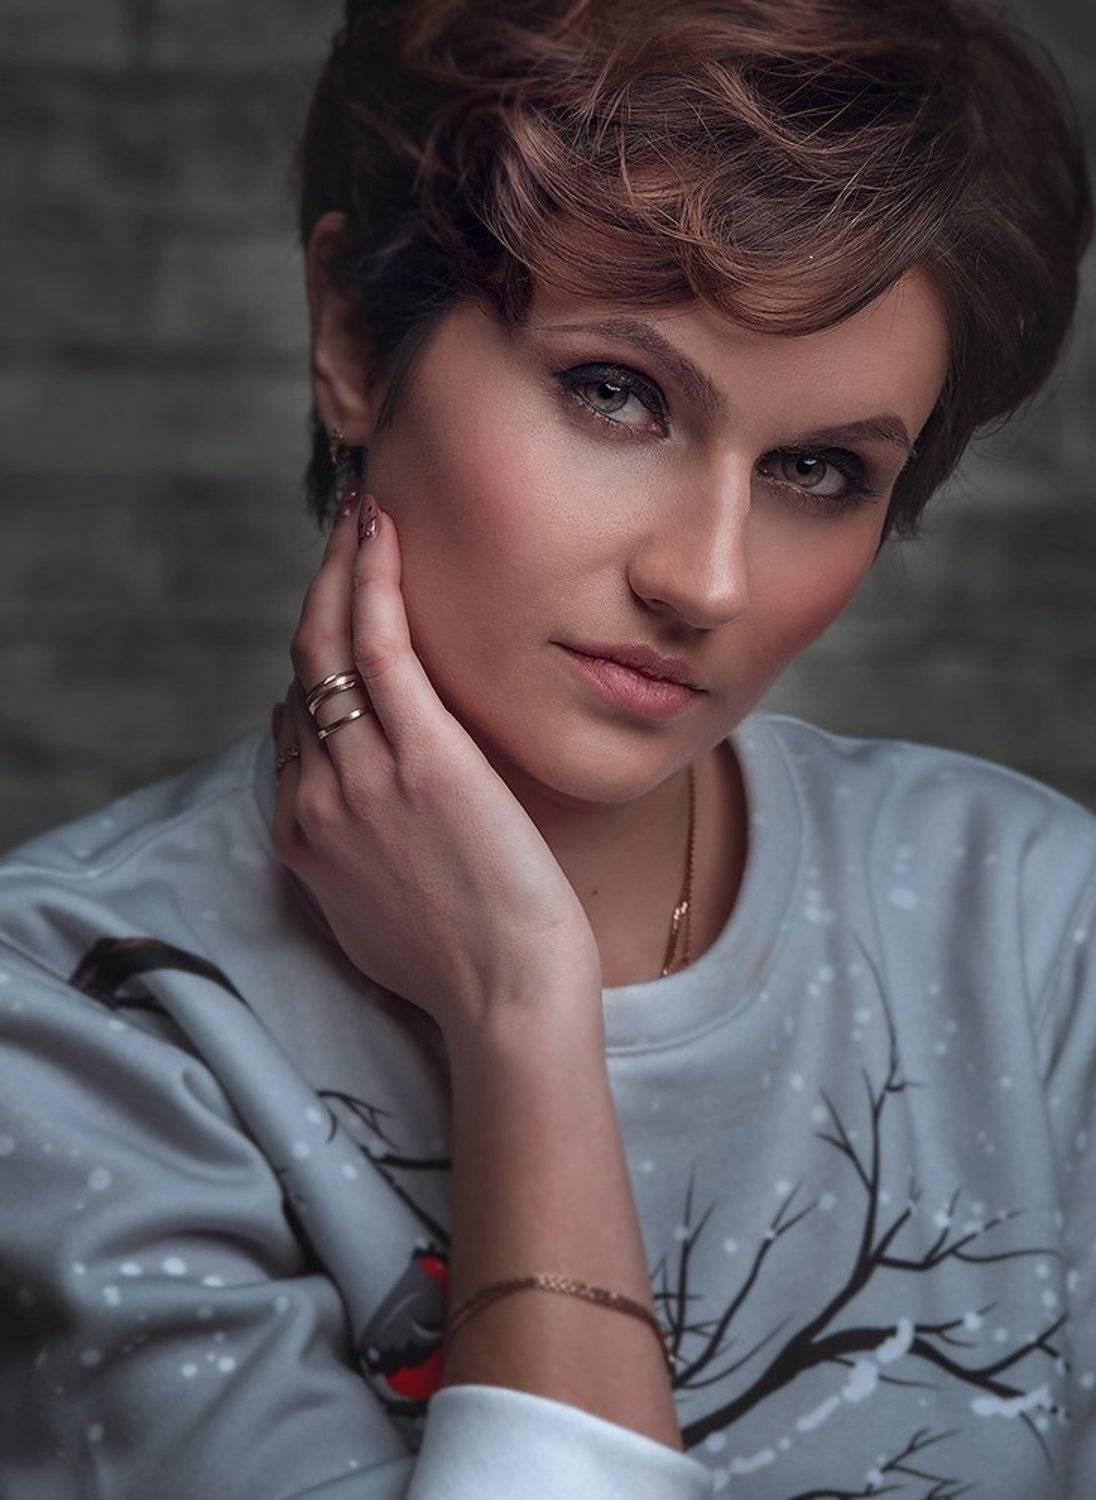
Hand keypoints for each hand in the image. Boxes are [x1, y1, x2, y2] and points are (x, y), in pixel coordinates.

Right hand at [270, 492, 602, 1047]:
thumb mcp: (377, 914)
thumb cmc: (463, 968)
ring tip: (362, 512)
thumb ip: (356, 852)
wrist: (505, 1000)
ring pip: (327, 644)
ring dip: (339, 567)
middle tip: (341, 537)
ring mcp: (360, 772)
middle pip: (300, 671)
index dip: (317, 667)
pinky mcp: (421, 753)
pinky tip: (381, 532)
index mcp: (303, 835)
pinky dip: (371, 579)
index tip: (345, 622)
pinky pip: (378, 645)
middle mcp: (315, 795)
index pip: (292, 725)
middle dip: (315, 595)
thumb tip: (366, 805)